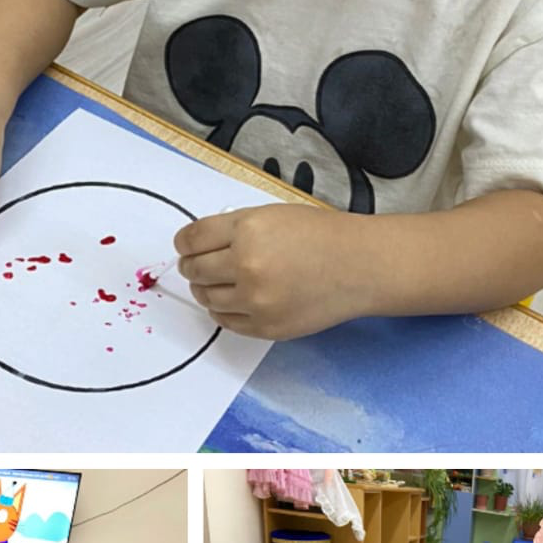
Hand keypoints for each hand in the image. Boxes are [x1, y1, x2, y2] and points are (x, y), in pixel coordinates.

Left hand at [174, 204, 365, 339]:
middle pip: (194, 270)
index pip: (192, 239)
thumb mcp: (272, 215)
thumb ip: (234, 229)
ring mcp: (256, 300)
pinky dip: (223, 311)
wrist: (359, 266)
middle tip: (196, 266)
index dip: (183, 243)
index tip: (184, 246)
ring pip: (207, 298)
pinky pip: (226, 321)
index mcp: (247, 230)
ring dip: (205, 290)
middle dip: (191, 266)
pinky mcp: (266, 327)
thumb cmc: (320, 236)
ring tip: (217, 283)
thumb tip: (196, 245)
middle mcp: (247, 265)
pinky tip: (233, 300)